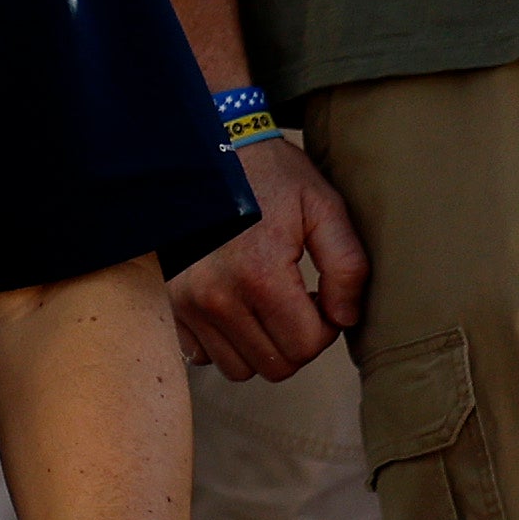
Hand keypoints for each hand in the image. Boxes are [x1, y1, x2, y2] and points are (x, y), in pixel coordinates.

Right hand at [172, 132, 365, 382]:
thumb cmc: (271, 177)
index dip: (326, 327)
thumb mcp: (324, 208)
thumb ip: (347, 267)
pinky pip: (203, 355)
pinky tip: (237, 308)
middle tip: (298, 303)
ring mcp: (187, 304)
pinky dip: (226, 343)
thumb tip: (345, 319)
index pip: (306, 345)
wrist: (207, 151)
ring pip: (239, 368)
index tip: (320, 297)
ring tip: (267, 306)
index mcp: (260, 274)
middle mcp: (216, 297)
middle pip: (275, 365)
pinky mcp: (170, 305)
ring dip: (262, 346)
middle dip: (297, 341)